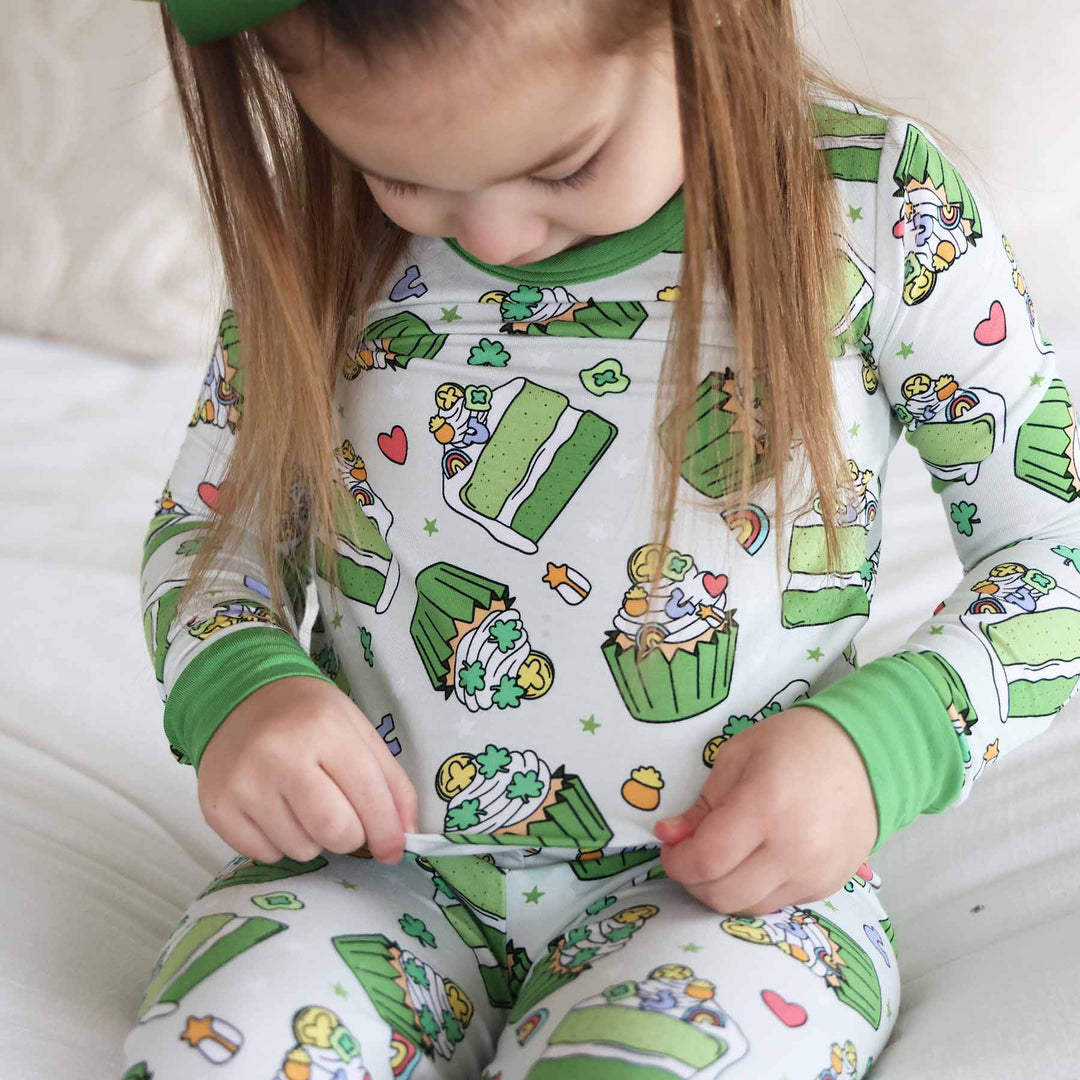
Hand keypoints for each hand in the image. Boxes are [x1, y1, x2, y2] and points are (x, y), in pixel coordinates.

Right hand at [197, 676, 418, 865]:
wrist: (241, 697)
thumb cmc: (309, 716)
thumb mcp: (359, 731)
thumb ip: (391, 782)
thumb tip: (405, 837)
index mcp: (325, 729)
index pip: (368, 797)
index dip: (388, 832)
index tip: (393, 849)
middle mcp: (280, 755)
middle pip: (335, 831)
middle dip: (351, 837)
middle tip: (347, 821)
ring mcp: (244, 783)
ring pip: (300, 849)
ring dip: (314, 839)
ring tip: (305, 805)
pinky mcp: (216, 808)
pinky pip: (264, 855)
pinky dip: (280, 842)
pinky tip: (276, 810)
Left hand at [654, 705, 877, 915]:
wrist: (867, 755)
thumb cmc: (795, 743)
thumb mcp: (737, 756)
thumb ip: (702, 803)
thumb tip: (668, 836)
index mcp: (765, 807)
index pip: (707, 860)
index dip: (677, 862)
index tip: (669, 848)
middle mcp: (793, 850)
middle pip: (723, 895)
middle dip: (693, 881)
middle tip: (688, 856)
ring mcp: (814, 874)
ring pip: (748, 908)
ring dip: (721, 890)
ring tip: (718, 860)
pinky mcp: (827, 887)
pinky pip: (775, 904)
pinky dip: (752, 891)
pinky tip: (751, 862)